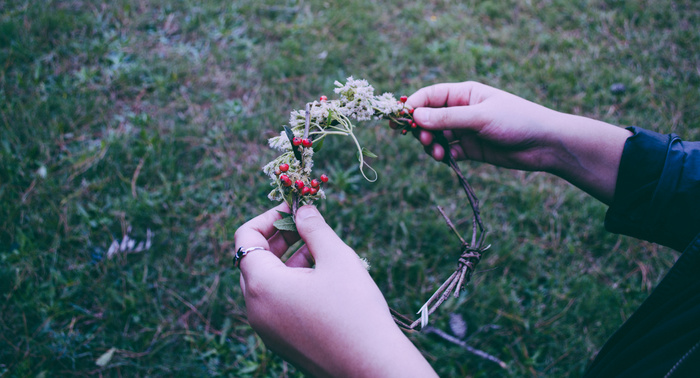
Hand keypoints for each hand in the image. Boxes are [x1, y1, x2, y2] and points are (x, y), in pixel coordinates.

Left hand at [234, 204, 436, 376]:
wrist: (371, 366)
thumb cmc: (355, 309)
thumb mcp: (336, 258)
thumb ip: (313, 228)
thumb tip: (302, 208)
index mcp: (261, 285)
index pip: (245, 238)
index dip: (268, 218)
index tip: (294, 210)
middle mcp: (255, 308)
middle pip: (253, 260)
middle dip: (278, 238)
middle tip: (305, 226)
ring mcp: (266, 329)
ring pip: (265, 283)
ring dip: (286, 261)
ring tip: (318, 250)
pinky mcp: (281, 341)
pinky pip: (275, 304)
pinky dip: (290, 284)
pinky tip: (321, 279)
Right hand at [404, 81, 631, 203]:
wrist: (545, 144)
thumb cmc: (516, 121)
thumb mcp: (480, 117)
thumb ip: (447, 118)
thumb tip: (415, 117)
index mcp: (464, 93)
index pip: (430, 95)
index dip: (414, 105)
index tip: (403, 120)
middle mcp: (462, 110)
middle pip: (429, 117)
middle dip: (422, 129)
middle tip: (424, 140)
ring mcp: (465, 130)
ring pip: (437, 136)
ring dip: (432, 145)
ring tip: (437, 154)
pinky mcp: (471, 149)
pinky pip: (448, 151)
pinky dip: (444, 156)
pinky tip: (449, 159)